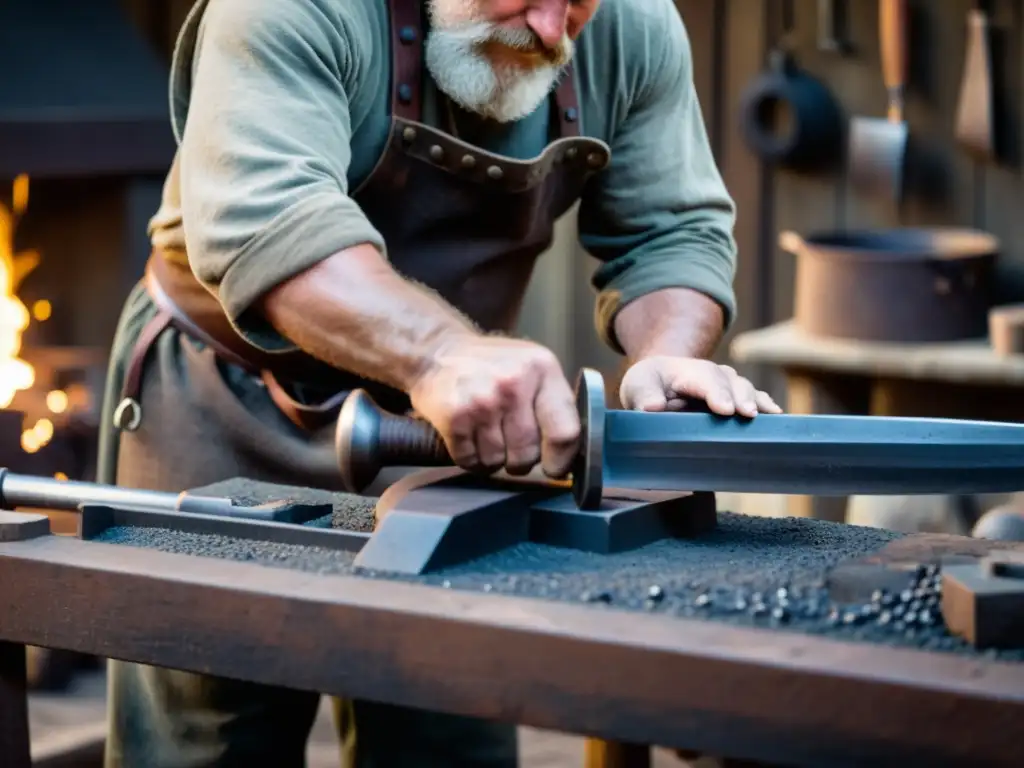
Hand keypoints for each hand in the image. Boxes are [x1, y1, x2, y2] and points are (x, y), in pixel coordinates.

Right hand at [408, 335, 579, 477]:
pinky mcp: (454, 417)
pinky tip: (468, 437)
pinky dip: (470, 458)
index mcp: (542, 369)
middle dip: (520, 459)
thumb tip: (573, 452)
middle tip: (510, 444)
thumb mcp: (532, 368)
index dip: (561, 459)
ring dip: (492, 459)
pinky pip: (470, 461)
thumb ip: (554, 402)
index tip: (554, 466)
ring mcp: (482, 400)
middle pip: (528, 453)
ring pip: (498, 461)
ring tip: (486, 435)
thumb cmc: (493, 366)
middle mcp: (514, 383)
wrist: (438, 353)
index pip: (564, 431)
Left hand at [619, 355, 781, 416]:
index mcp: (687, 371)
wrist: (659, 384)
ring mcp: (727, 385)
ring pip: (745, 388)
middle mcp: (713, 375)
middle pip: (730, 382)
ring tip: (767, 415)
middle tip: (747, 414)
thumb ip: (644, 395)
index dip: (716, 393)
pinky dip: (765, 405)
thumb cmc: (649, 386)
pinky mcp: (736, 397)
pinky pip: (755, 398)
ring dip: (756, 401)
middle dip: (740, 397)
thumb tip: (652, 406)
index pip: (704, 380)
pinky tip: (776, 416)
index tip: (725, 409)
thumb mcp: (638, 387)